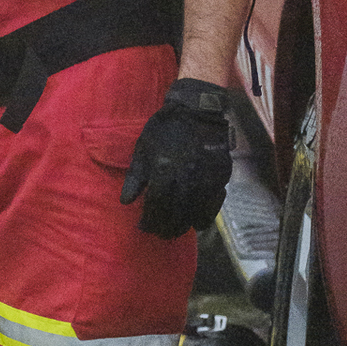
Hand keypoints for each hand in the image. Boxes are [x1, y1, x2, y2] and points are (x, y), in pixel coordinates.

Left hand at [120, 79, 230, 239]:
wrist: (197, 111)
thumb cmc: (165, 130)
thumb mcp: (142, 149)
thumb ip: (135, 177)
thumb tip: (126, 202)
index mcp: (163, 172)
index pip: (155, 207)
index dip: (149, 221)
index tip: (143, 227)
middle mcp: (185, 179)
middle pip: (175, 215)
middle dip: (165, 228)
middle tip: (159, 234)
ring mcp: (205, 180)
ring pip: (195, 214)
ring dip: (184, 226)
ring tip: (175, 231)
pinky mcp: (220, 179)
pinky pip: (213, 206)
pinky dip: (205, 217)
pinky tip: (197, 223)